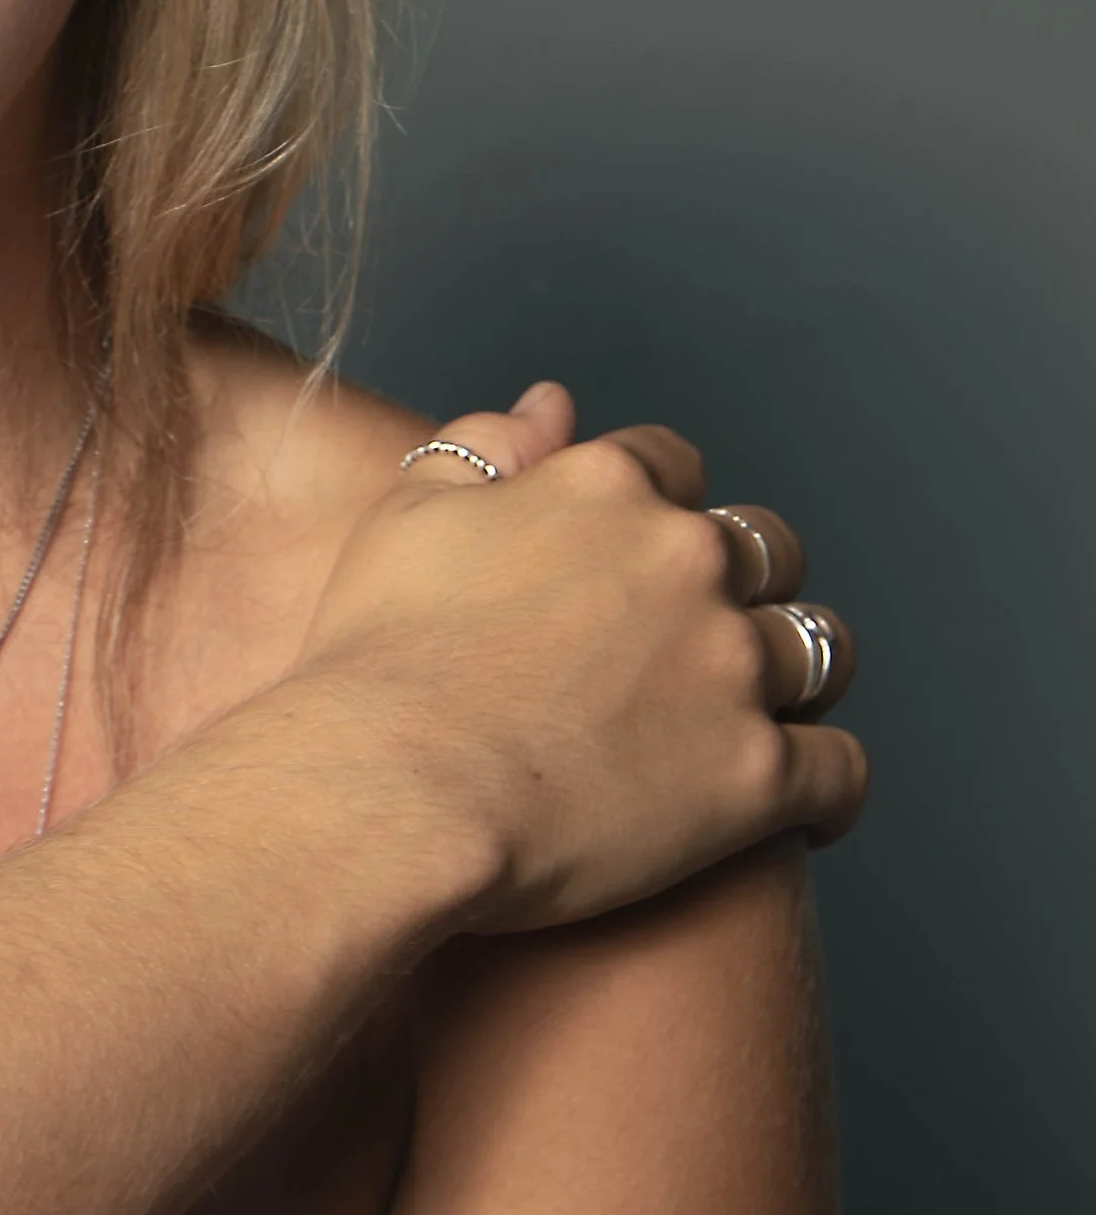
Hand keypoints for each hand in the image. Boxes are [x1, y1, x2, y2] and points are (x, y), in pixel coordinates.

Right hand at [287, 383, 865, 932]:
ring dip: (796, 672)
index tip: (631, 556)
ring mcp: (732, 667)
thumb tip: (550, 405)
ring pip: (819, 649)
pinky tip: (804, 808)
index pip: (671, 464)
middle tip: (691, 639)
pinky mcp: (758, 775)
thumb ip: (482, 447)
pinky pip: (839, 771)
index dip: (656, 507)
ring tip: (760, 714)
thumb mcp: (408, 518)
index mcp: (606, 488)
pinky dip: (828, 787)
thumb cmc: (376, 660)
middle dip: (745, 581)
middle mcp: (688, 560)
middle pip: (766, 547)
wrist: (392, 792)